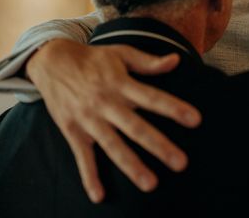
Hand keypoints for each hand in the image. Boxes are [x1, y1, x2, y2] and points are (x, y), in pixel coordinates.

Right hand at [26, 39, 201, 202]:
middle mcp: (106, 103)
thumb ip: (148, 62)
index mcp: (120, 83)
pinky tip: (99, 196)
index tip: (195, 120)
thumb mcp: (122, 53)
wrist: (52, 61)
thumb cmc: (94, 58)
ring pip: (113, 146)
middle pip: (136, 128)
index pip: (152, 98)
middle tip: (180, 163)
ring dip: (131, 166)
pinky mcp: (73, 131)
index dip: (173, 108)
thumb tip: (176, 60)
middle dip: (159, 146)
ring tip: (151, 184)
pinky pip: (82, 157)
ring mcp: (89, 119)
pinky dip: (89, 177)